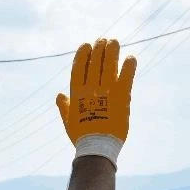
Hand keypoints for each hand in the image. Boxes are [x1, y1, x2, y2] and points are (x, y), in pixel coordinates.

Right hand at [55, 38, 136, 164]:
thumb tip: (59, 95)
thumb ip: (64, 106)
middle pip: (95, 62)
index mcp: (76, 93)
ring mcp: (106, 92)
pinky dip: (128, 66)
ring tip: (114, 42)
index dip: (83, 54)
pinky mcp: (122, 98)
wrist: (97, 149)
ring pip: (109, 65)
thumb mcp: (68, 121)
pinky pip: (126, 77)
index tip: (86, 45)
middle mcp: (90, 89)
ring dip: (112, 51)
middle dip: (99, 48)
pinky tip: (130, 58)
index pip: (79, 67)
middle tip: (104, 40)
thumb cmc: (82, 137)